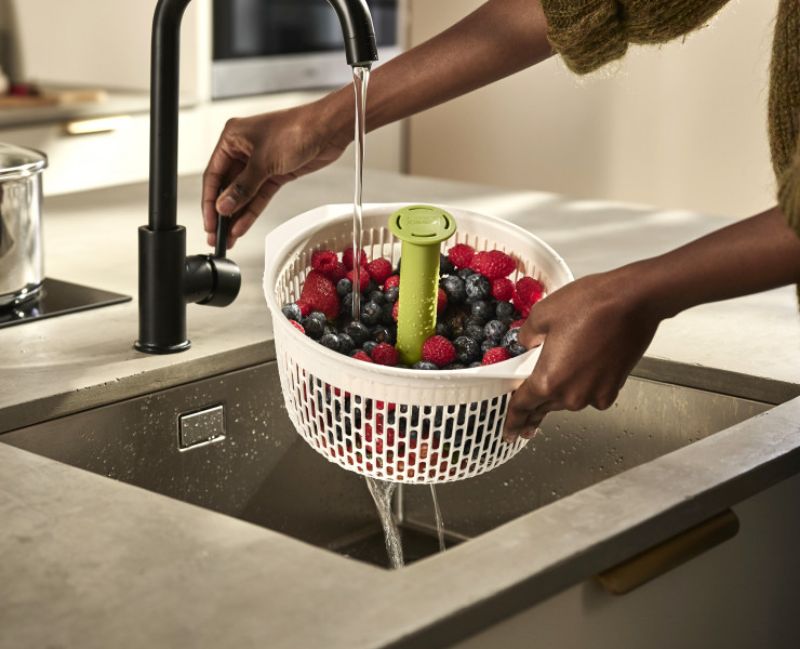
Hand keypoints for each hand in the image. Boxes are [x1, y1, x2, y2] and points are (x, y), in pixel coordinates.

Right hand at [202, 100, 350, 247]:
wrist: (327, 129)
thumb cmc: (297, 129)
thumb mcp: (264, 161)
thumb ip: (243, 187)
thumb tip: (225, 205)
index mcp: (233, 138)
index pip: (213, 175)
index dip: (210, 201)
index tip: (209, 222)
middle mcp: (243, 150)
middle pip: (227, 187)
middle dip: (222, 212)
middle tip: (216, 235)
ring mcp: (260, 163)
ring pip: (243, 195)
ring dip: (236, 215)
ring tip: (228, 236)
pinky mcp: (275, 173)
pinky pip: (259, 196)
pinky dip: (252, 210)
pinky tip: (243, 225)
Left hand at [503, 268, 660, 440]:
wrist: (634, 300)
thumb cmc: (590, 304)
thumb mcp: (542, 314)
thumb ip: (526, 336)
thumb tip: (527, 344)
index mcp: (548, 380)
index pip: (522, 407)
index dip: (512, 420)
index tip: (509, 432)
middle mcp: (571, 395)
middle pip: (544, 405)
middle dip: (534, 406)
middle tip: (526, 411)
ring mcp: (595, 395)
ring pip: (568, 400)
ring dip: (560, 390)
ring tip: (560, 369)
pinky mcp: (614, 389)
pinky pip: (590, 394)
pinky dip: (583, 384)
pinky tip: (583, 366)